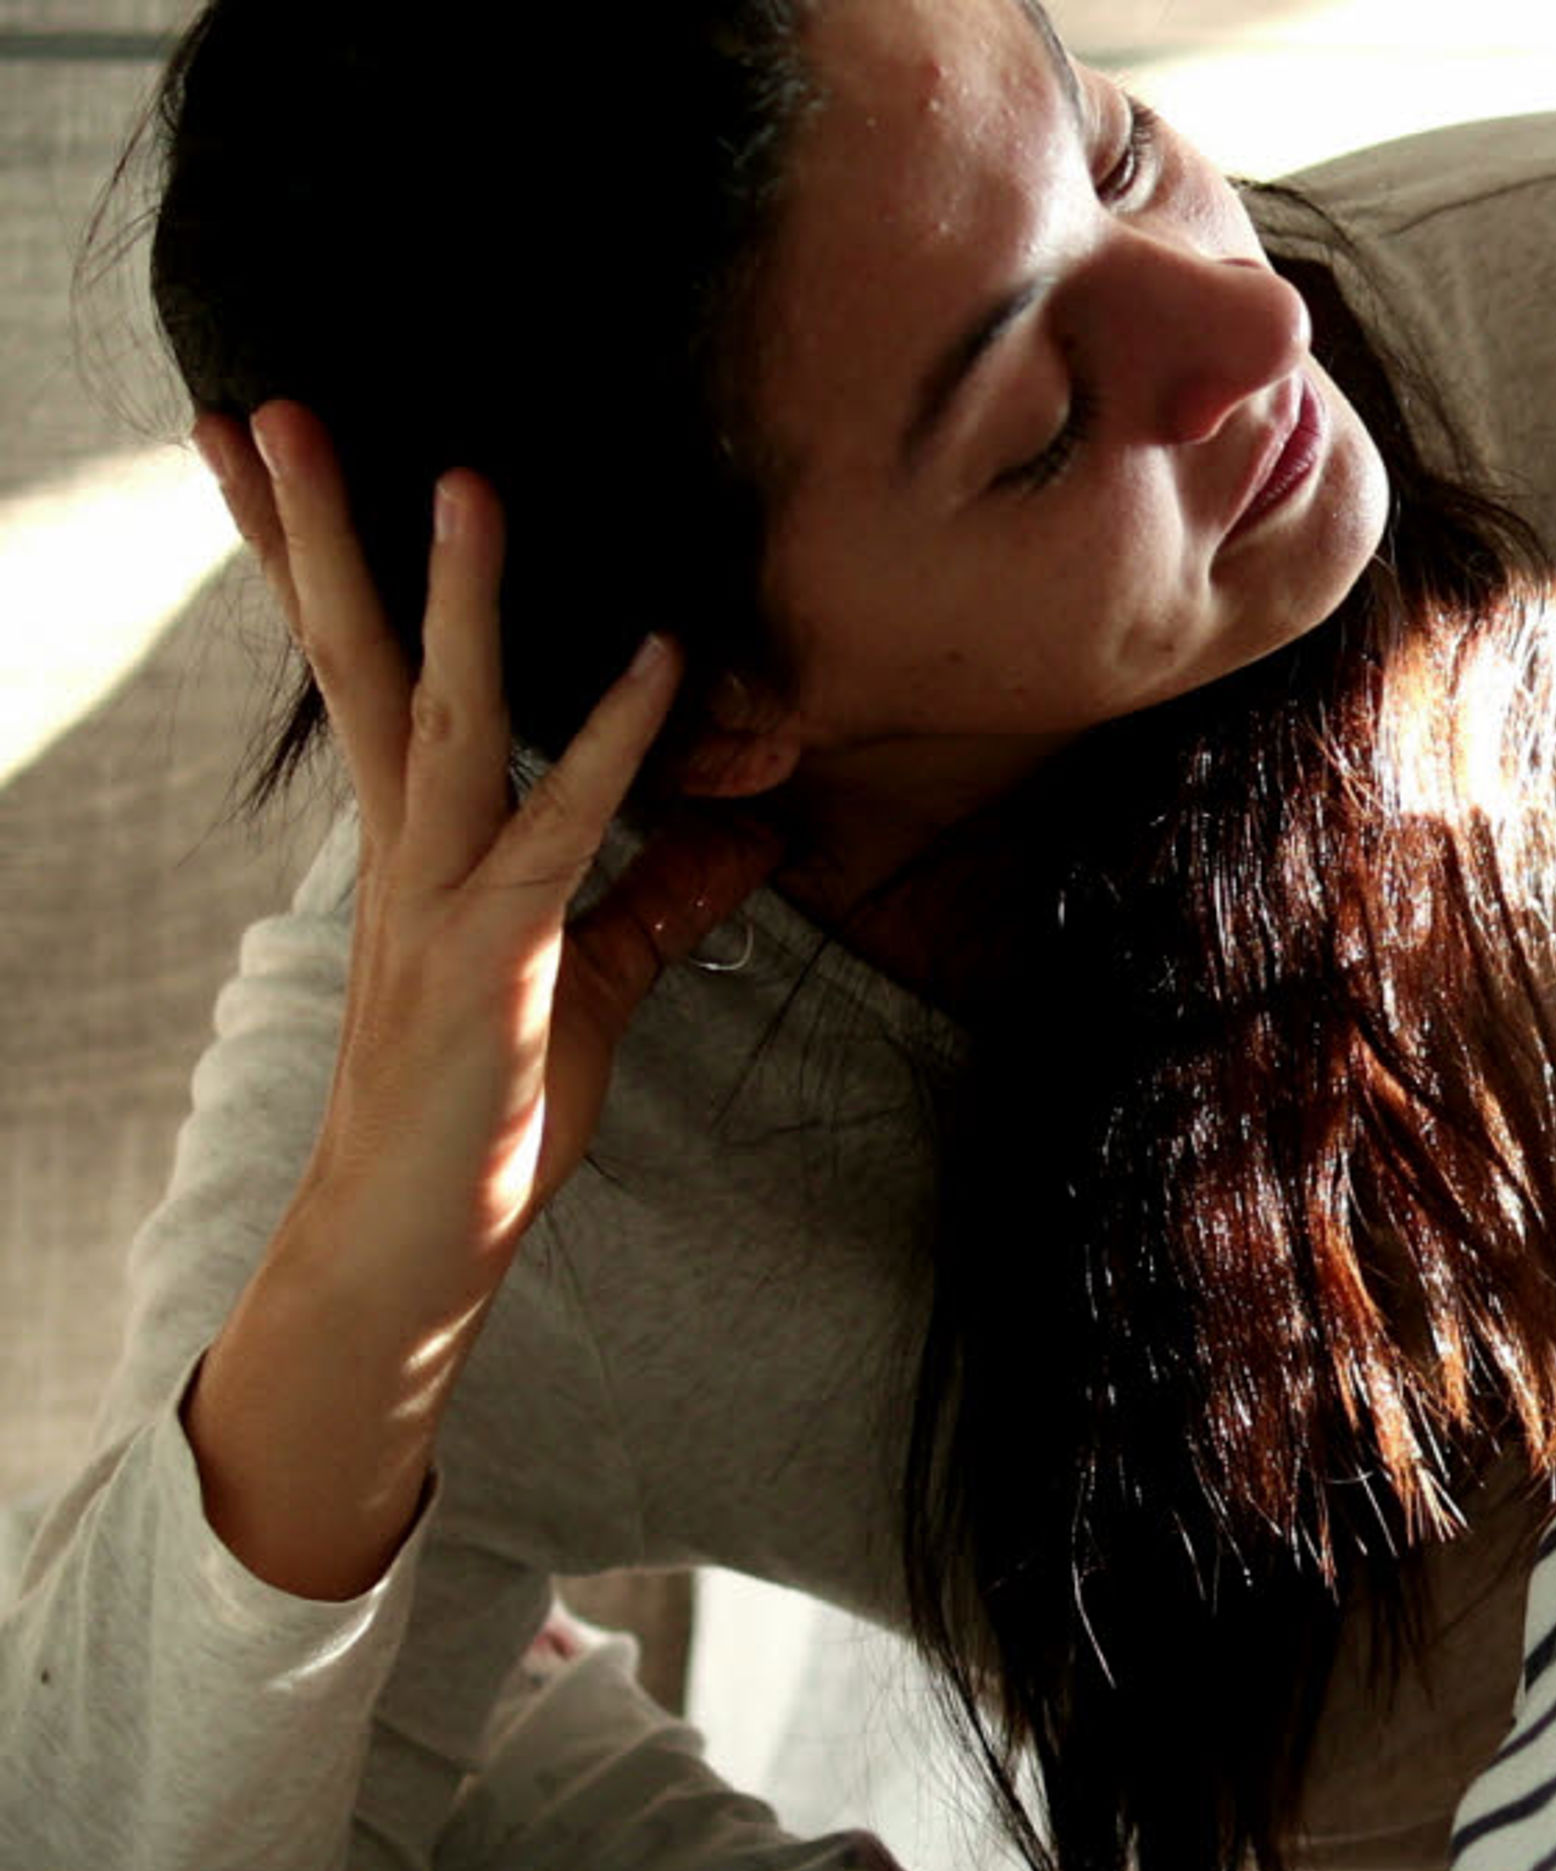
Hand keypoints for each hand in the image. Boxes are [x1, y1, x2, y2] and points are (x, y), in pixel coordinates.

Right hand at [182, 405, 777, 1596]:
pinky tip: (667, 666)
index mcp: (411, 840)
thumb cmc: (484, 1116)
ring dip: (466, 600)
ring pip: (445, 718)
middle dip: (316, 531)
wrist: (411, 1243)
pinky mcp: (497, 961)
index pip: (356, 668)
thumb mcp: (593, 983)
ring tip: (468, 481)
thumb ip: (660, 897)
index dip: (313, 561)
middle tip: (279, 404)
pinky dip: (622, 747)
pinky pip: (563, 833)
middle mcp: (406, 849)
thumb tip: (744, 830)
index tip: (272, 451)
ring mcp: (442, 900)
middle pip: (356, 659)